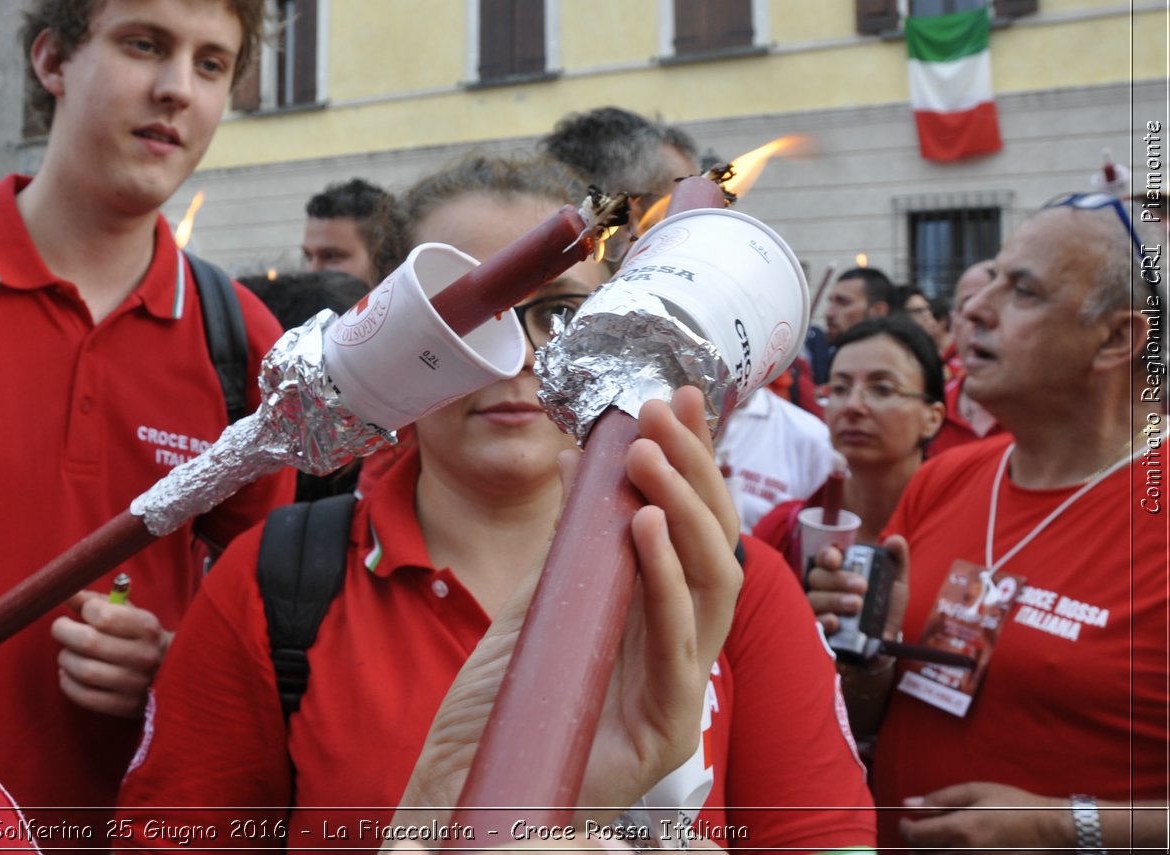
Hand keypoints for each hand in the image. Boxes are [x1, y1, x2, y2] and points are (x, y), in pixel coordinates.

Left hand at [51, 591, 169, 716]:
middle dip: (64, 632)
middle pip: (89, 643)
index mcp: (147, 628)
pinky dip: (68, 684)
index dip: (85, 609)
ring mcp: (135, 685)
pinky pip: (85, 697)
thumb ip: (97, 601)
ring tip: (67, 653)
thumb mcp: (129, 613)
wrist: (173, 673)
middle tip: (60, 628)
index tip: (83, 610)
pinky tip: (68, 674)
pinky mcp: (126, 707)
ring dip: (65, 659)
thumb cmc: (141, 637)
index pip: (104, 616)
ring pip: (84, 671)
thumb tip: (66, 593)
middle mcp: (144, 656)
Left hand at [393, 387, 741, 818]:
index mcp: (656, 615)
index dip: (695, 459)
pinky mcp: (666, 729)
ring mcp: (679, 689)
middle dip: (695, 471)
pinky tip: (647, 529)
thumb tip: (574, 461)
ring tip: (650, 458)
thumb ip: (568, 544)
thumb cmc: (502, 703)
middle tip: (664, 413)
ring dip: (684, 512)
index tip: (681, 397)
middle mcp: (679, 647)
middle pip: (716, 546)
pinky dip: (666, 582)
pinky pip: (677, 647)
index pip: (692, 524)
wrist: (466, 783)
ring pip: (713, 587)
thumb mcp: (539, 602)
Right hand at [807, 534, 909, 638]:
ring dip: (833, 599)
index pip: (824, 556)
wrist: (885, 642)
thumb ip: (896, 560)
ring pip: (813, 598)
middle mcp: (824, 588)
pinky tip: (835, 622)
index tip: (837, 560)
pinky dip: (822, 620)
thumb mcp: (895, 583)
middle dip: (838, 580)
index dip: (827, 555)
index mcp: (840, 571)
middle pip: (817, 576)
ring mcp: (819, 609)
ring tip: (857, 606)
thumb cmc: (885, 607)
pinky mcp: (819, 630)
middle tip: (862, 587)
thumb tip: (894, 540)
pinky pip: (812, 623)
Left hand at [898, 782, 1071, 852]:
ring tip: (937, 840)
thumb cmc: (1015, 805)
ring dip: (930, 852)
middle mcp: (964, 852)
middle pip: (922, 853)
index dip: (905, 828)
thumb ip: (941, 798)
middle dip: (916, 842)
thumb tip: (910, 803)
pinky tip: (954, 849)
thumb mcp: (977, 791)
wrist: (1051, 830)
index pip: (915, 835)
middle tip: (921, 830)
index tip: (906, 821)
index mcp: (960, 828)